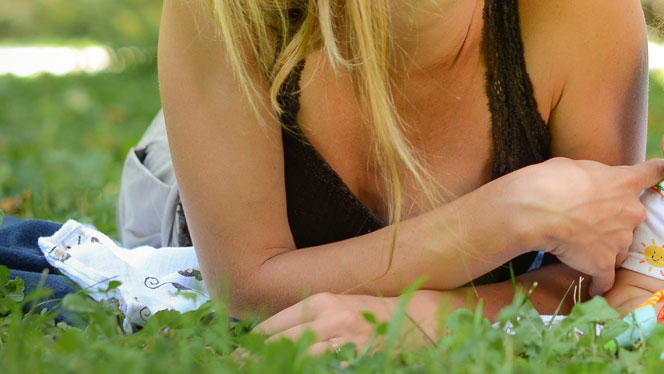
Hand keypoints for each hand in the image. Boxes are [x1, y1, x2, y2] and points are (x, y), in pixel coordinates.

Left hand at [253, 291, 442, 354]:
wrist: (422, 320)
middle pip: (274, 347)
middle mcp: (331, 320)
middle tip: (236, 367)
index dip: (249, 347)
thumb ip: (308, 319)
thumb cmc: (376, 315)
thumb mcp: (340, 307)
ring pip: (293, 362)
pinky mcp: (356, 360)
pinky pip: (318, 369)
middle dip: (252, 361)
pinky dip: (303, 370)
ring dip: (275, 366)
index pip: (269, 328)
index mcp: (322, 302)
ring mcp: (345, 343)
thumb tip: (265, 340)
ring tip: (260, 370)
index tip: (236, 357)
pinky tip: (297, 369)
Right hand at [507, 157, 663, 293]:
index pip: (652, 173)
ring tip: (583, 251)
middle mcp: (631, 211)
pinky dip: (599, 283)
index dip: (657, 172)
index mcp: (625, 182)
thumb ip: (596, 178)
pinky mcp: (604, 264)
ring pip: (620, 247)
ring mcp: (620, 240)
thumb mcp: (580, 166)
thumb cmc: (553, 181)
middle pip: (633, 218)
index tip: (663, 171)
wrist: (540, 211)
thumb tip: (593, 184)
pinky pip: (606, 279)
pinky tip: (592, 288)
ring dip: (607, 249)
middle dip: (617, 221)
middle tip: (591, 222)